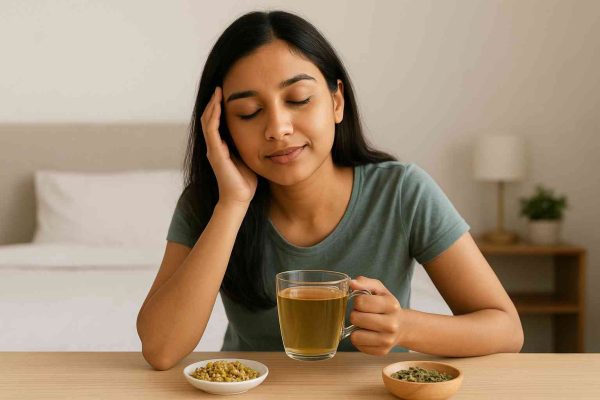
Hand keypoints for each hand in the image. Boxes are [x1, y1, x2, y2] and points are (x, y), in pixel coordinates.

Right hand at [201, 86, 257, 206]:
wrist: (239, 199)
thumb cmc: (246, 181)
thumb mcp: (249, 156)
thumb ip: (249, 145)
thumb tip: (261, 133)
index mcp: (221, 146)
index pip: (216, 122)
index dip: (219, 107)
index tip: (226, 93)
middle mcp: (214, 146)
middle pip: (209, 119)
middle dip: (214, 102)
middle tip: (219, 87)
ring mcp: (213, 149)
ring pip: (207, 122)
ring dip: (212, 106)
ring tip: (217, 92)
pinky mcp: (215, 154)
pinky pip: (212, 131)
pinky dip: (214, 117)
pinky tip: (218, 107)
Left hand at [349, 276, 403, 355]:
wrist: (402, 326)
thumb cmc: (386, 305)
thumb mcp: (379, 290)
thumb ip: (365, 283)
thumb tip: (351, 283)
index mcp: (391, 305)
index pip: (360, 302)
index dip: (357, 301)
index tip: (363, 303)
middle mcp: (392, 324)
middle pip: (355, 318)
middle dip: (356, 314)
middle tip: (363, 314)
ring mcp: (387, 340)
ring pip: (355, 336)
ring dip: (356, 329)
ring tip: (365, 325)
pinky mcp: (382, 351)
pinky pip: (358, 346)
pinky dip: (360, 340)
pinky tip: (368, 334)